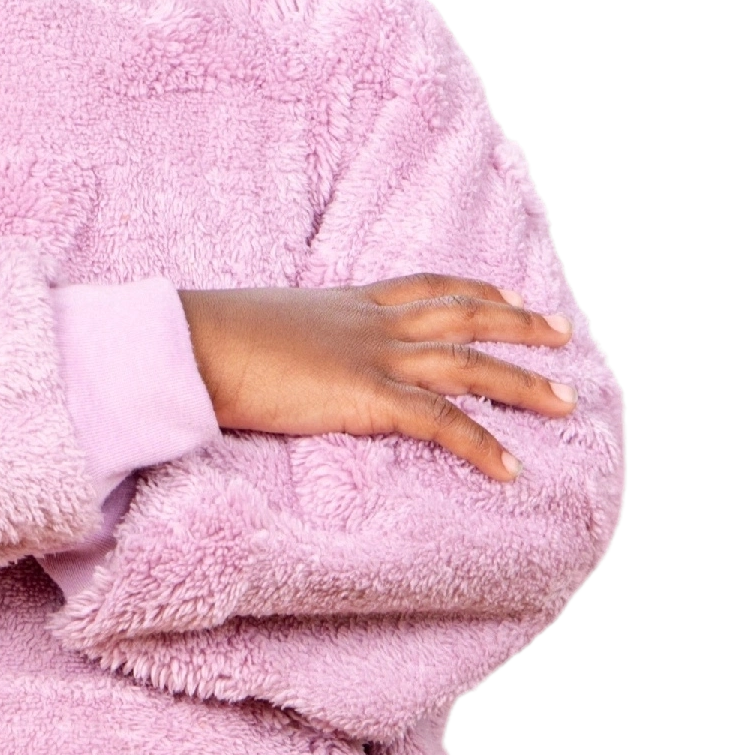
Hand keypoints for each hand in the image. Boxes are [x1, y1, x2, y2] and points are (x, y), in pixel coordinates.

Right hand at [177, 274, 577, 483]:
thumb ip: (281, 344)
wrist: (189, 343)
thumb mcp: (255, 330)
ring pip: (468, 363)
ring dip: (523, 382)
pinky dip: (482, 445)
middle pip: (463, 315)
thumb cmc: (203, 342)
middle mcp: (369, 324)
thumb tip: (269, 360)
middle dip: (518, 323)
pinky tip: (513, 468)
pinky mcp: (365, 398)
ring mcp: (372, 358)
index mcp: (344, 304)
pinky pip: (440, 422)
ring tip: (565, 402)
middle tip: (562, 332)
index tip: (510, 292)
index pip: (423, 286)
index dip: (472, 289)